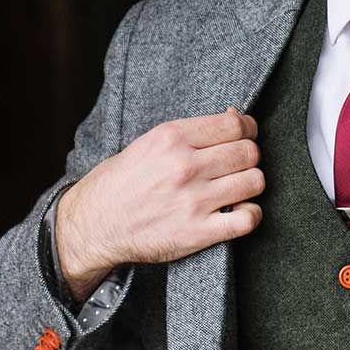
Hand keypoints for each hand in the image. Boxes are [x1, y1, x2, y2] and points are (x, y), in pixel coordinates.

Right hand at [54, 107, 264, 299]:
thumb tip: (233, 117)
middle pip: (248, 151)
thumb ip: (190, 132)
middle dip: (249, 156)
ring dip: (251, 184)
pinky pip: (247, 219)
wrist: (95, 224)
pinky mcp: (198, 232)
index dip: (247, 128)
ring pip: (254, 181)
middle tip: (239, 163)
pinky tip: (239, 212)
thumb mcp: (148, 143)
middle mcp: (185, 166)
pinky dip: (251, 214)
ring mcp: (193, 200)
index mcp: (172, 137)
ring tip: (238, 187)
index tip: (246, 135)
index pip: (234, 124)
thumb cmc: (122, 182)